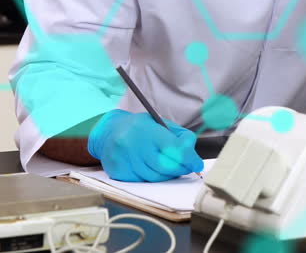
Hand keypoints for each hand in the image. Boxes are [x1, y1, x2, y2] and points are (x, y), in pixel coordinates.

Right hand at [87, 109, 203, 181]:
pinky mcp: (119, 173)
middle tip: (187, 167)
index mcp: (147, 130)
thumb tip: (193, 157)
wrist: (108, 132)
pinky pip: (143, 181)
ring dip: (168, 174)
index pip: (174, 149)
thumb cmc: (140, 128)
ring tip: (170, 167)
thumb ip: (180, 137)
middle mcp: (134, 146)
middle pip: (166, 166)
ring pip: (155, 177)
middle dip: (181, 168)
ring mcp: (125, 161)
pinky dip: (153, 177)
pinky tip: (153, 169)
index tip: (197, 164)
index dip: (189, 159)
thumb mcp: (161, 123)